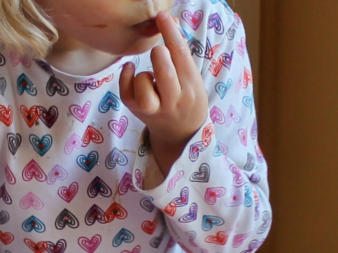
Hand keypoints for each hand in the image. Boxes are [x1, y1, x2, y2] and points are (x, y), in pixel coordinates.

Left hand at [120, 11, 208, 177]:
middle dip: (159, 54)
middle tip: (159, 53)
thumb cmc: (186, 99)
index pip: (182, 56)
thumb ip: (181, 55)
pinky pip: (126, 89)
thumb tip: (168, 19)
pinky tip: (132, 71)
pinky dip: (126, 75)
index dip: (171, 33)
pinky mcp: (136, 110)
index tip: (163, 16)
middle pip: (164, 70)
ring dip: (144, 73)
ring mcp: (155, 108)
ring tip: (151, 76)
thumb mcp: (193, 80)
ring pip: (144, 82)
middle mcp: (175, 100)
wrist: (180, 135)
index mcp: (192, 88)